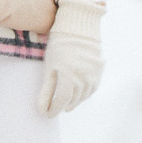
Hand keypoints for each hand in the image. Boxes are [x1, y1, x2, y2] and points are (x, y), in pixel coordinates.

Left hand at [35, 0, 102, 115]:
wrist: (78, 28)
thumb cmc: (59, 47)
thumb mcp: (49, 68)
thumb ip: (46, 91)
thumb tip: (41, 110)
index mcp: (68, 78)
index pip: (61, 101)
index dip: (54, 109)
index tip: (48, 114)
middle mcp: (83, 79)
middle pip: (73, 100)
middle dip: (63, 106)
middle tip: (56, 109)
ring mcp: (93, 75)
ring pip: (83, 96)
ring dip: (75, 102)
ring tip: (67, 104)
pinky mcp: (99, 70)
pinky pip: (92, 88)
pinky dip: (85, 94)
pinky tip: (79, 94)